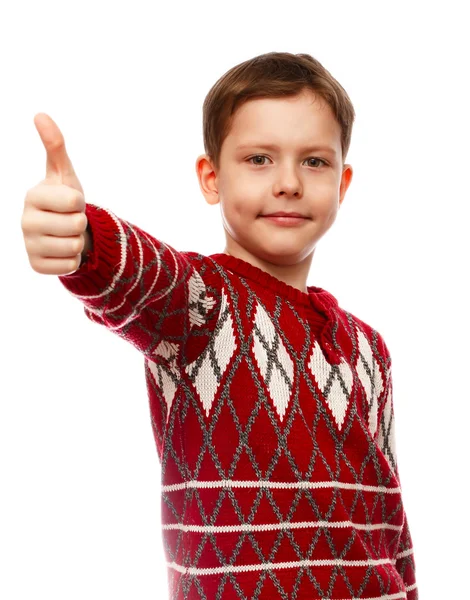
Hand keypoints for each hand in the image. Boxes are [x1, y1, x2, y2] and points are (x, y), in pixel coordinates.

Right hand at [21, 113, 88, 274]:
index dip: (80, 203)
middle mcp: (25, 221)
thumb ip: (55, 146)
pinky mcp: (37, 266)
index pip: (74, 202)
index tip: (69, 202)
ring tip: (66, 234)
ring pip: (74, 247)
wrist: (61, 230)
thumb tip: (40, 114)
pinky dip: (73, 259)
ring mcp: (29, 245)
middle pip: (76, 226)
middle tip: (69, 220)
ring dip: (77, 241)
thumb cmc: (63, 199)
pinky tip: (62, 250)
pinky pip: (70, 266)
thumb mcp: (64, 173)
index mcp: (32, 196)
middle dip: (80, 223)